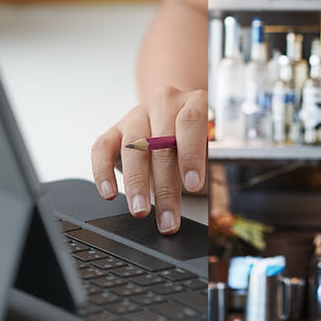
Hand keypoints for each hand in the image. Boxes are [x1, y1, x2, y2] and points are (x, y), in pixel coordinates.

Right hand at [90, 86, 206, 234]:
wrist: (172, 114)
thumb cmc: (194, 138)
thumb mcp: (211, 151)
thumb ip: (215, 179)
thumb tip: (219, 213)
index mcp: (193, 103)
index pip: (191, 123)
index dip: (191, 155)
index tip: (192, 185)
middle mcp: (163, 103)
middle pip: (160, 143)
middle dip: (164, 186)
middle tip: (167, 217)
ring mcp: (136, 114)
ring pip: (132, 148)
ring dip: (136, 184)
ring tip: (140, 210)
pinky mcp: (114, 129)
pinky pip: (101, 148)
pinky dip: (103, 172)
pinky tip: (109, 193)